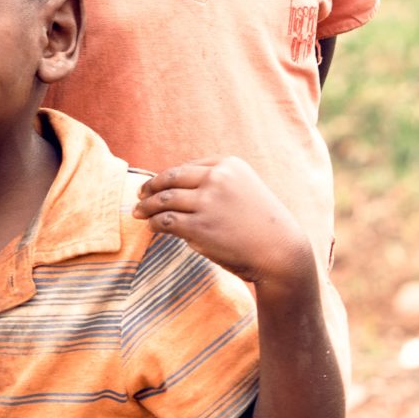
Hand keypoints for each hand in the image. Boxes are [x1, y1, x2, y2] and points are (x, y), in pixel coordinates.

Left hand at [133, 156, 315, 291]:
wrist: (280, 252)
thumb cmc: (262, 225)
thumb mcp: (244, 190)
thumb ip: (217, 185)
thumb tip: (178, 189)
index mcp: (229, 165)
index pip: (187, 167)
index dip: (168, 177)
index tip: (156, 184)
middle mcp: (217, 178)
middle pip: (171, 178)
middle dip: (151, 187)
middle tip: (139, 194)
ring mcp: (207, 202)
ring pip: (163, 199)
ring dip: (146, 206)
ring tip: (137, 212)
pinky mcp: (199, 226)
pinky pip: (165, 221)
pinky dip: (153, 223)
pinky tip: (151, 226)